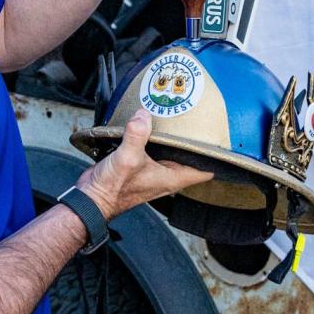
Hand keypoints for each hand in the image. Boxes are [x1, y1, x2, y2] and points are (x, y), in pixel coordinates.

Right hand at [78, 108, 212, 220]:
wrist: (91, 198)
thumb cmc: (112, 189)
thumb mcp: (127, 158)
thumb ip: (137, 135)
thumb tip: (143, 115)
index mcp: (172, 178)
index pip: (204, 170)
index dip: (215, 157)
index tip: (222, 140)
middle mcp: (166, 175)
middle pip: (188, 157)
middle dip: (194, 141)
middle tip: (201, 120)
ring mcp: (153, 170)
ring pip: (170, 152)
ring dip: (173, 139)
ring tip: (179, 117)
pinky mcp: (139, 164)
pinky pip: (153, 148)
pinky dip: (154, 137)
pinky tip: (151, 124)